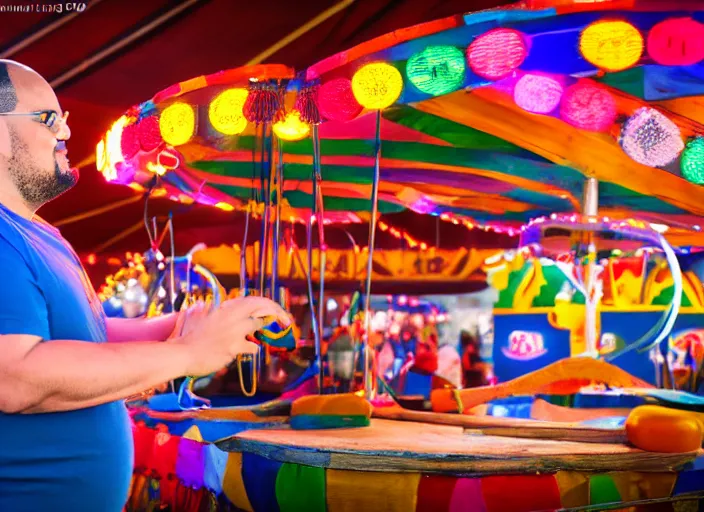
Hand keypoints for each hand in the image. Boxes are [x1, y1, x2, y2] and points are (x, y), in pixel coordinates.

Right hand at [175, 296, 289, 375]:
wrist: (179, 354)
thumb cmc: (185, 336)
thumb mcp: (195, 315)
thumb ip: (207, 308)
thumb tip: (210, 304)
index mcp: (223, 307)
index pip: (252, 300)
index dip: (267, 304)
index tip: (275, 311)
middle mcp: (230, 314)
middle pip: (262, 305)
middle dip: (278, 311)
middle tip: (286, 321)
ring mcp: (232, 330)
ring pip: (257, 323)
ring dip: (263, 329)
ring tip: (262, 335)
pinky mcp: (233, 346)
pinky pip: (252, 347)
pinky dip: (252, 349)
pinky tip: (250, 351)